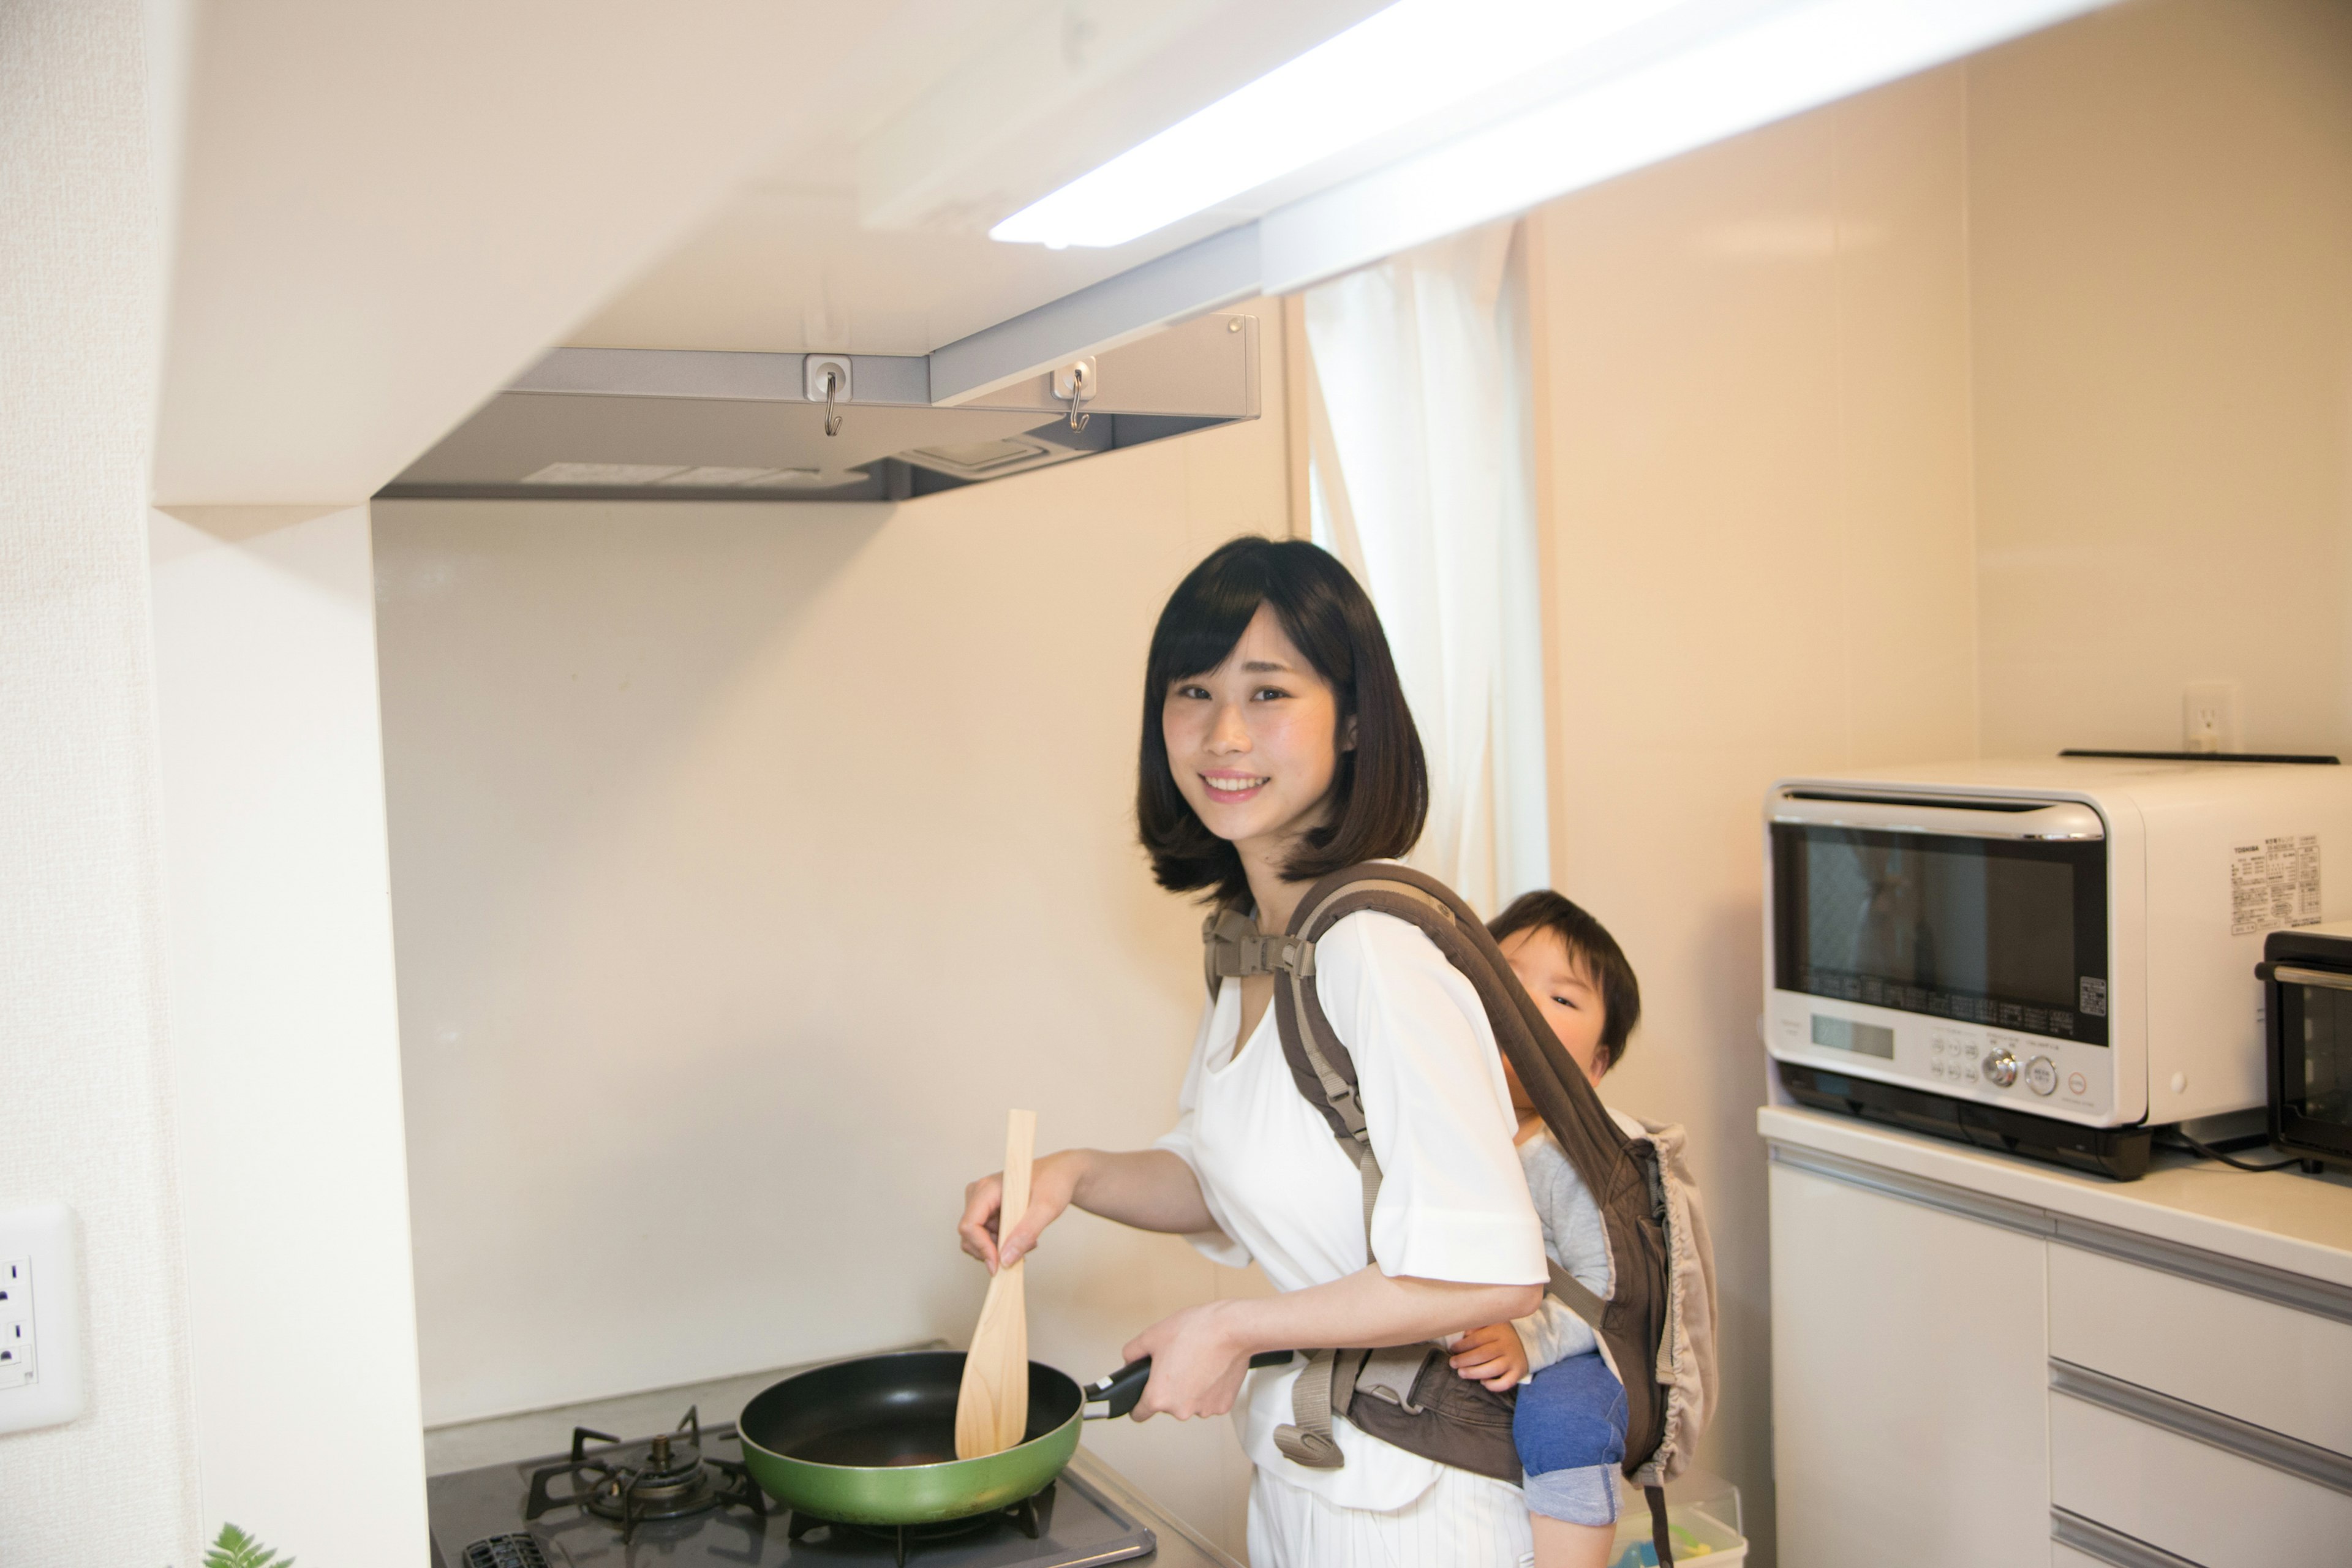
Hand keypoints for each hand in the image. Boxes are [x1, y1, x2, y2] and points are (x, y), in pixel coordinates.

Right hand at [959, 1149, 1084, 1272]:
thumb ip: (1026, 1233)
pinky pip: (987, 1237)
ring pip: (978, 1240)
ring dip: (1000, 1249)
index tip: (999, 1266)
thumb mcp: (1046, 1208)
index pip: (969, 1225)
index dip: (981, 1248)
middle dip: (994, 1250)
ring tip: (1027, 1241)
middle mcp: (978, 1194)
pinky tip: (1022, 1238)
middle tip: (1023, 1250)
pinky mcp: (989, 1212)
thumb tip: (1005, 1259)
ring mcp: (982, 1204)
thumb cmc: (1054, 1182)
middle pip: (970, 1236)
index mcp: (987, 1188)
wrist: (1061, 1173)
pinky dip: (1003, 1244)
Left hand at [1119, 1301, 1250, 1420]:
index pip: (1139, 1414)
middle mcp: (1180, 1410)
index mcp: (1159, 1397)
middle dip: (1169, 1387)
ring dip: (1190, 1389)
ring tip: (1196, 1362)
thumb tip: (1129, 1361)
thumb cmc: (1195, 1331)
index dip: (1138, 1403)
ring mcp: (1204, 1410)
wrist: (1232, 1329)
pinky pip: (1209, 1400)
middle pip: (1167, 1405)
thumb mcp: (1152, 1335)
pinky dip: (1209, 1388)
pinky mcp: (1223, 1406)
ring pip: (1189, 1403)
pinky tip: (1211, 1369)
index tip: (1143, 1396)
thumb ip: (1132, 1352)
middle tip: (1177, 1362)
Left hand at [1448, 1321, 1528, 1391]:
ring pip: (1492, 1369)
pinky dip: (1493, 1385)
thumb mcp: (1491, 1324)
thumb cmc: (1502, 1334)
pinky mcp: (1518, 1373)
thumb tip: (1463, 1334)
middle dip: (1464, 1360)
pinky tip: (1483, 1382)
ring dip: (1474, 1373)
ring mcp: (1513, 1360)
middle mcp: (1507, 1346)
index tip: (1452, 1349)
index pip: (1477, 1339)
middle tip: (1452, 1363)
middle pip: (1483, 1354)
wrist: (1528, 1343)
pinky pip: (1506, 1383)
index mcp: (1499, 1331)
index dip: (1462, 1345)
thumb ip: (1477, 1326)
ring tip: (1461, 1373)